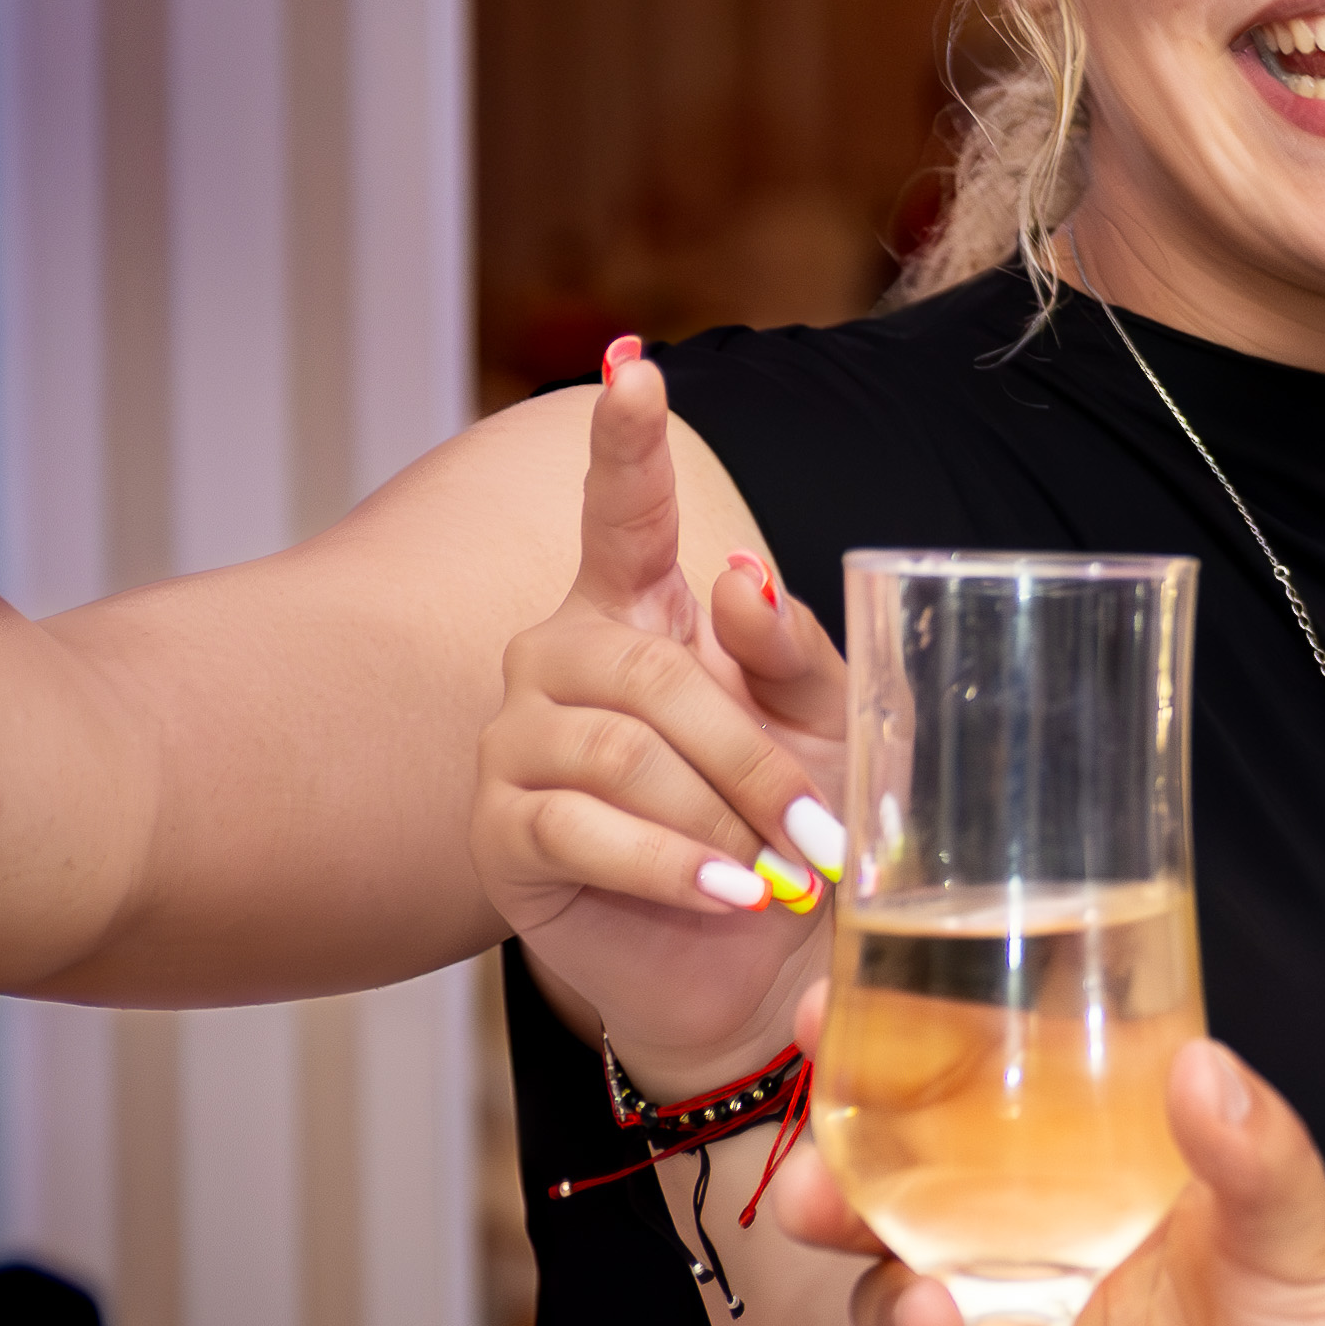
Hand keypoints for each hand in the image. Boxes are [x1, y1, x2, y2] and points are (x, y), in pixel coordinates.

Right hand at [469, 341, 847, 1084]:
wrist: (750, 959)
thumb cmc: (786, 823)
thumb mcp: (823, 730)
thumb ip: (793, 652)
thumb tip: (742, 577)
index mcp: (639, 611)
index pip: (620, 510)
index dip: (623, 441)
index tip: (633, 366)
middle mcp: (560, 659)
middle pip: (648, 674)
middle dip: (749, 756)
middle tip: (824, 836)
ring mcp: (517, 742)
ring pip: (615, 753)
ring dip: (717, 818)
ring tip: (779, 876)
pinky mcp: (500, 831)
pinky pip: (578, 830)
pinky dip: (667, 864)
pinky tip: (724, 894)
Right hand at [804, 1032, 1324, 1325]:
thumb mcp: (1306, 1232)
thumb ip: (1254, 1154)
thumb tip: (1202, 1063)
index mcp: (1109, 1186)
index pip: (984, 1106)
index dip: (899, 1064)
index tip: (823, 1019)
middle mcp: (1049, 1264)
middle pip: (906, 1211)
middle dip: (837, 1191)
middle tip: (813, 1187)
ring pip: (896, 1315)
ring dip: (877, 1305)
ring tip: (925, 1313)